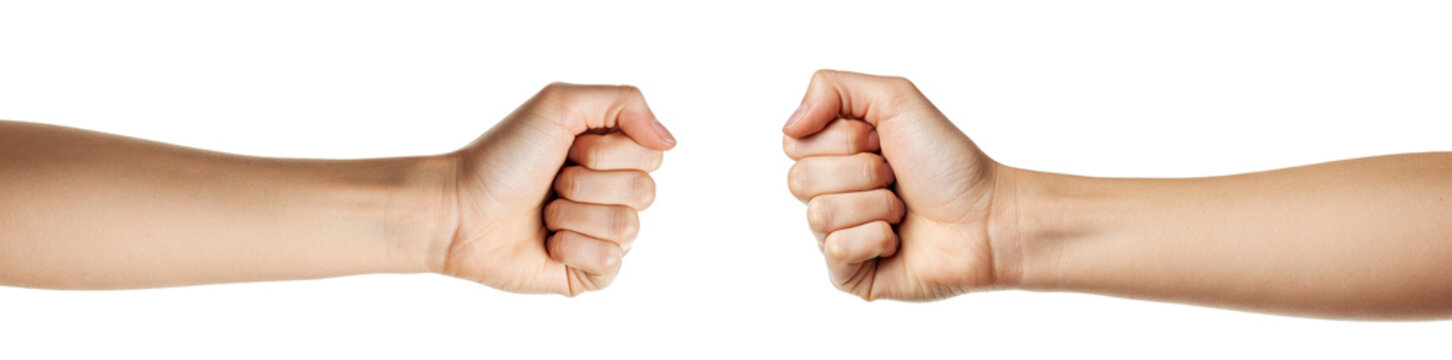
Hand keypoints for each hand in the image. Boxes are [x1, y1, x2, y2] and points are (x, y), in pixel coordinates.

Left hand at [439, 83, 675, 295]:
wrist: (458, 210)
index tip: (568, 149)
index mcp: (611, 154)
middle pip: (645, 192)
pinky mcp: (589, 273)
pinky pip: (611, 263)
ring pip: (627, 228)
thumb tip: (671, 142)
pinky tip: (547, 243)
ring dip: (574, 215)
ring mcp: (602, 235)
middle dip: (587, 184)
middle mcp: (612, 193)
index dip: (608, 153)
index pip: (652, 155)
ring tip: (544, 213)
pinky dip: (572, 248)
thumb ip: (625, 102)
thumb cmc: (502, 156)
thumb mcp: (560, 104)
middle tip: (552, 182)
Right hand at [783, 70, 1014, 300]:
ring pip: (818, 215)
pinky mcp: (849, 275)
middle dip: (860, 172)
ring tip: (902, 209)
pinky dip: (875, 238)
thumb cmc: (948, 162)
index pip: (794, 143)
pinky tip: (898, 239)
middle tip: (895, 176)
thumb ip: (832, 88)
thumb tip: (791, 125)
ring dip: (874, 205)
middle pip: (800, 179)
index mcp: (833, 155)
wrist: (988, 216)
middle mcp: (830, 194)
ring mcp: (836, 235)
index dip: (841, 139)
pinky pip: (835, 250)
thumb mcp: (895, 99)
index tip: (880, 141)